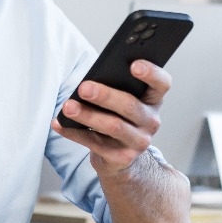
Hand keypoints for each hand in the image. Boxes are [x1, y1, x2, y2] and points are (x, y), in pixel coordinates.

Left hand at [51, 59, 171, 173]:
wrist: (119, 157)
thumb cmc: (117, 116)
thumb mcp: (120, 100)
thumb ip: (114, 86)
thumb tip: (90, 79)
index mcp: (152, 100)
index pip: (162, 84)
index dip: (151, 73)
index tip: (134, 64)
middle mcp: (151, 121)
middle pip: (131, 105)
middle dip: (105, 96)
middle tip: (84, 88)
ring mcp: (138, 141)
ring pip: (113, 126)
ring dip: (88, 115)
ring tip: (68, 106)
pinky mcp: (122, 158)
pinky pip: (95, 144)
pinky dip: (74, 133)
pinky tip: (59, 123)